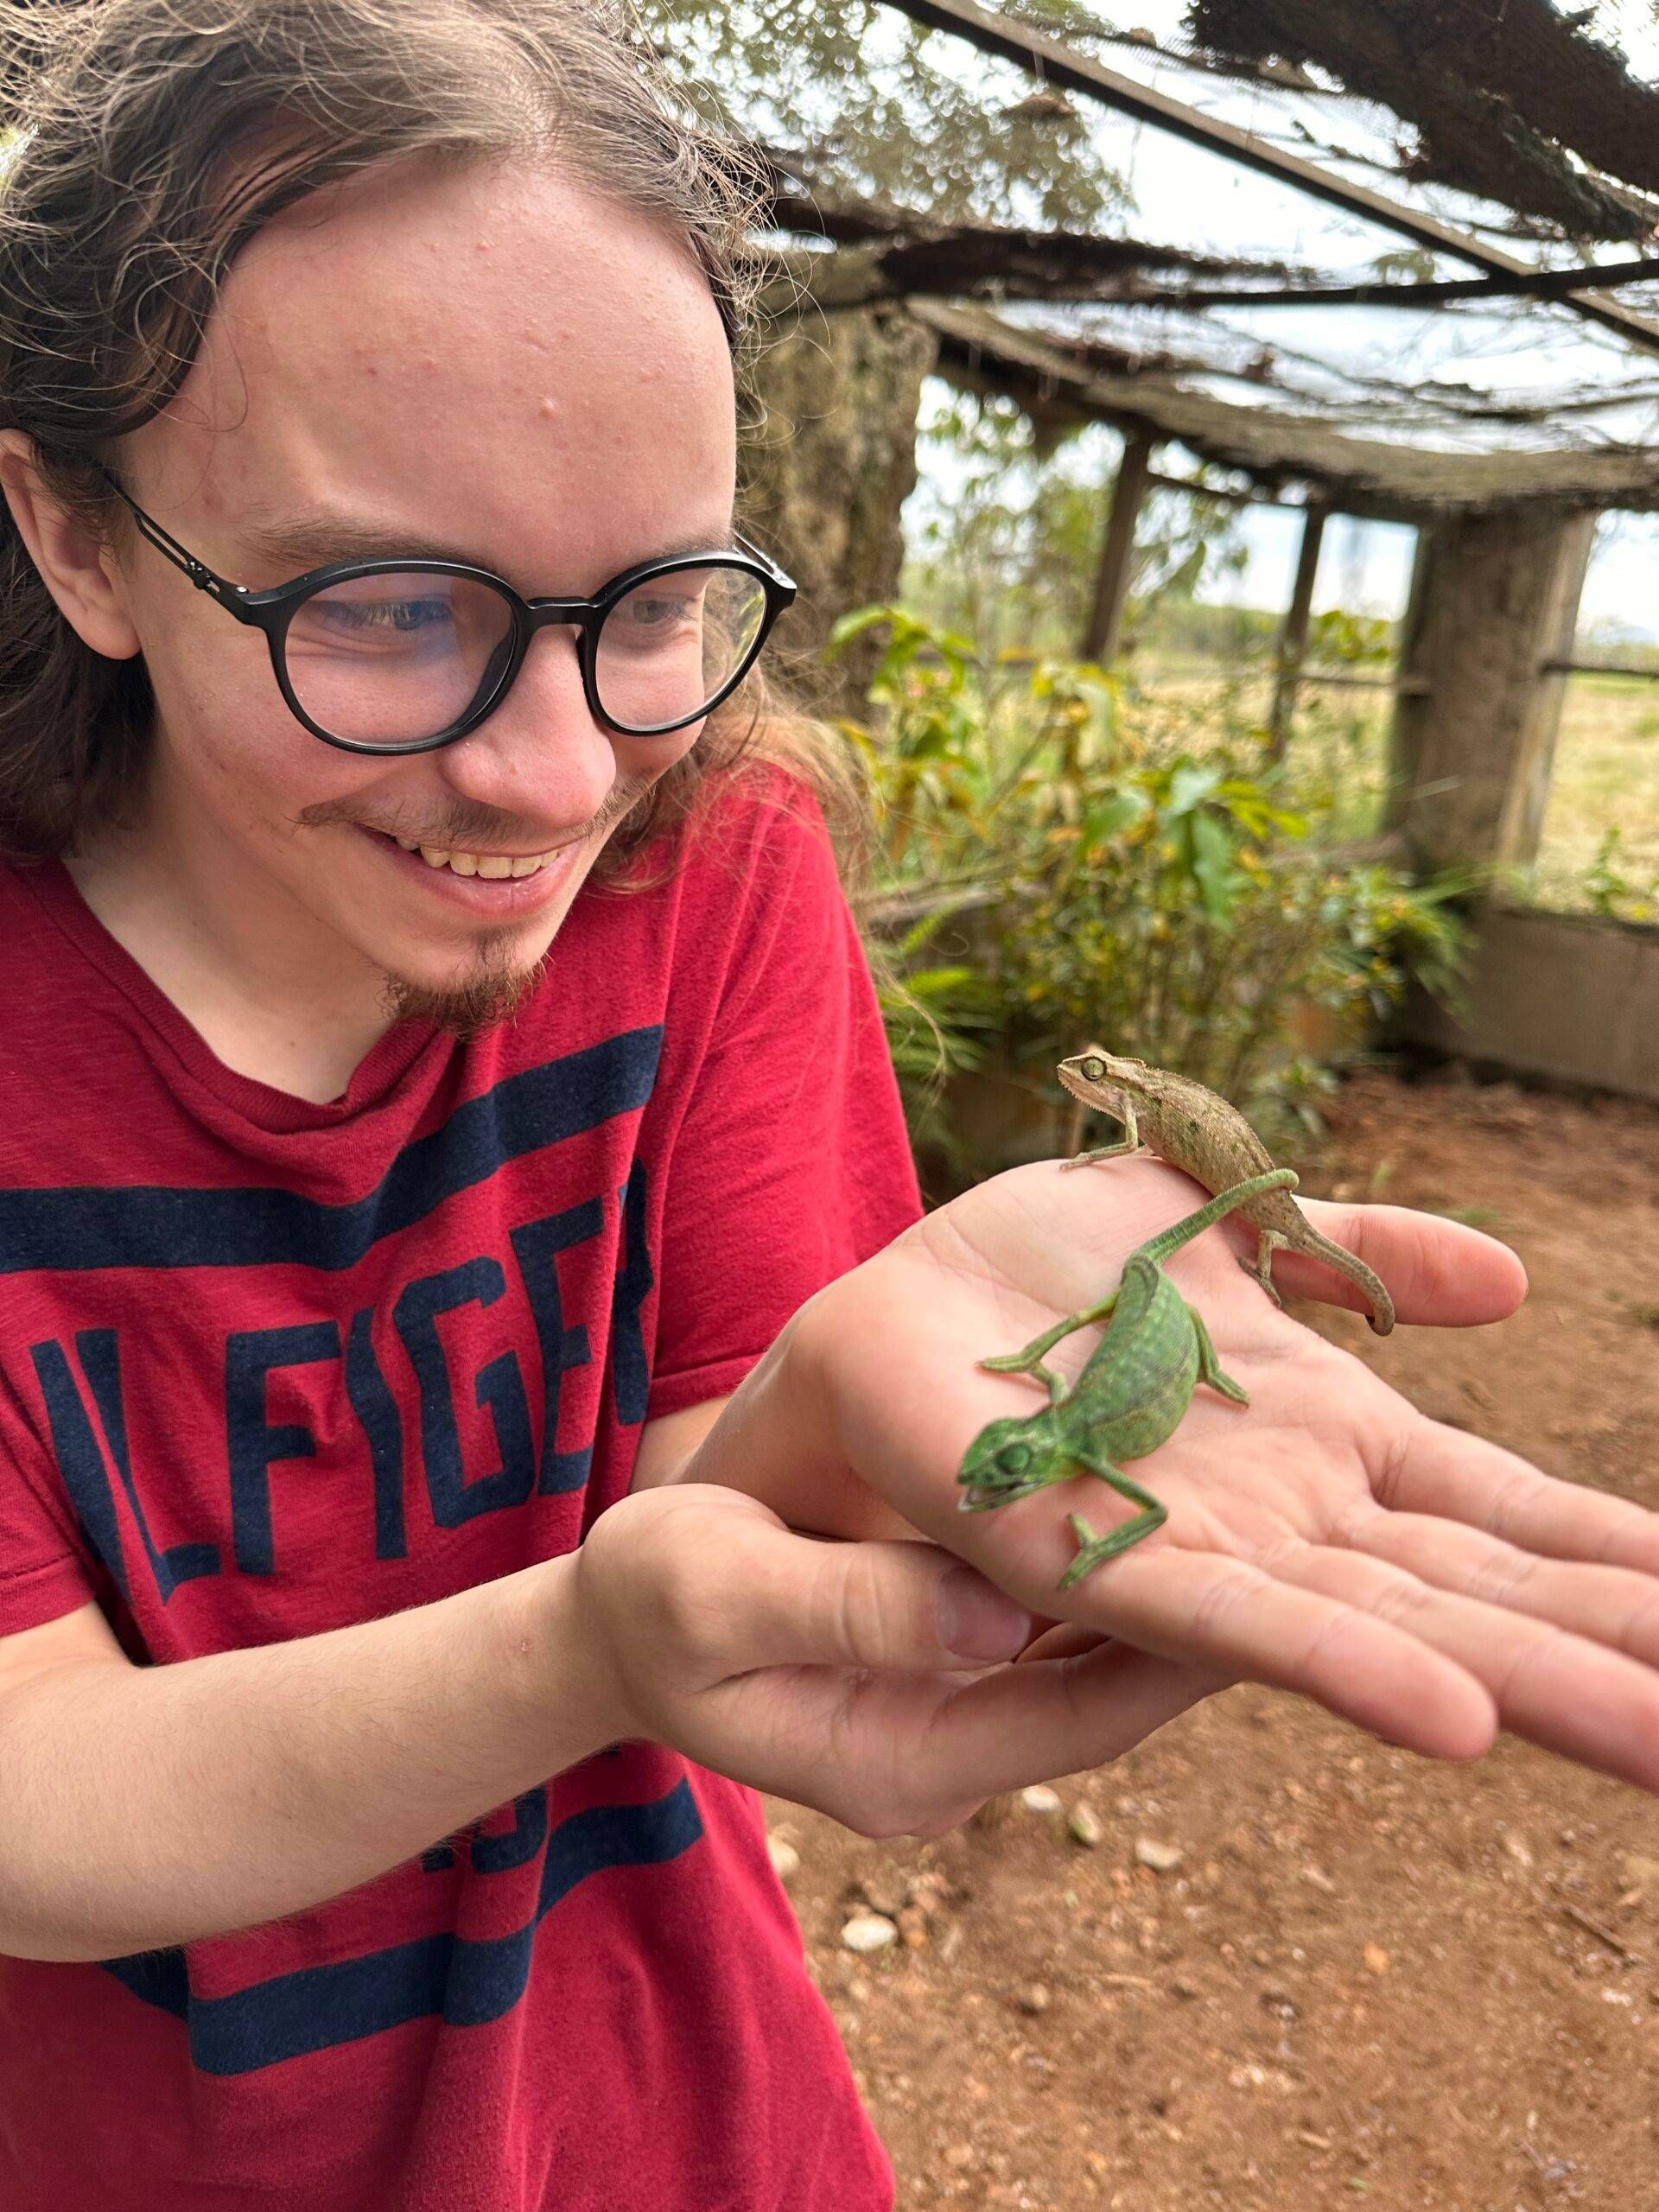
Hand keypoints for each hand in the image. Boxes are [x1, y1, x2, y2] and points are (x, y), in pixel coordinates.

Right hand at [575, 1480, 1227, 1836]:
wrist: (619, 1622)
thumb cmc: (648, 1604)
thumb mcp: (715, 1592)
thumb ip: (846, 1603)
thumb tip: (996, 1611)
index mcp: (909, 1761)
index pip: (1085, 1714)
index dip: (1181, 1646)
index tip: (1280, 1572)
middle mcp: (962, 1751)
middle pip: (1117, 1687)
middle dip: (1217, 1617)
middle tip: (1320, 1521)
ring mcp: (963, 1712)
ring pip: (1098, 1649)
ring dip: (1175, 1579)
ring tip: (1274, 1482)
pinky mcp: (959, 1664)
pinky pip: (1058, 1617)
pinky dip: (1106, 1558)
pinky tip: (1158, 1472)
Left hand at [758, 1154, 1658, 1794]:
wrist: (872, 1319)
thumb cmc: (1047, 1284)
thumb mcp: (1225, 1227)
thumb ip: (1357, 1256)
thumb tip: (1514, 1280)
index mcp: (1327, 1439)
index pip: (1506, 1512)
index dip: (1622, 1564)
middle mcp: (1285, 1512)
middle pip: (1480, 1590)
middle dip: (1618, 1654)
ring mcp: (1197, 1543)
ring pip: (1390, 1628)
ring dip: (1530, 1683)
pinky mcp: (1088, 1553)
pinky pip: (1234, 1624)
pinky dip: (1348, 1670)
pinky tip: (1458, 1719)